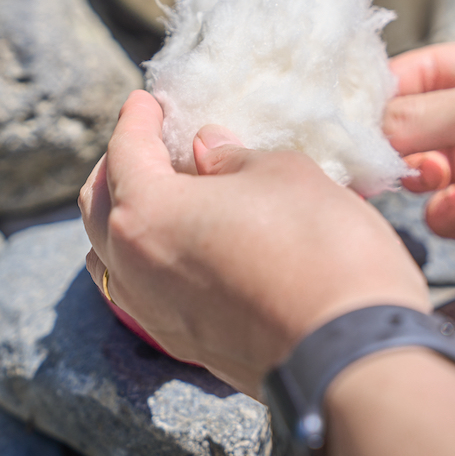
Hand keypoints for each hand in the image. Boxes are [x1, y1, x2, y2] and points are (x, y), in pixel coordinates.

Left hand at [79, 90, 428, 396]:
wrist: (354, 353)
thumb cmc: (321, 247)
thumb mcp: (283, 173)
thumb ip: (233, 158)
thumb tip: (206, 151)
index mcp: (146, 212)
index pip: (124, 152)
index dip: (136, 119)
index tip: (147, 102)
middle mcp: (134, 267)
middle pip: (100, 205)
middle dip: (118, 166)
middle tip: (148, 142)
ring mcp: (154, 314)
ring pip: (113, 256)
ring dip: (127, 218)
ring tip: (163, 194)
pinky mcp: (186, 345)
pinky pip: (144, 292)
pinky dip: (150, 259)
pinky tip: (186, 245)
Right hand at [384, 35, 454, 269]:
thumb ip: (430, 115)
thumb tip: (370, 127)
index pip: (432, 72)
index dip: (393, 86)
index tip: (352, 105)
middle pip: (432, 126)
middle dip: (401, 139)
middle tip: (376, 155)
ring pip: (444, 173)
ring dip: (422, 176)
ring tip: (419, 177)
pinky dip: (448, 216)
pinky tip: (447, 207)